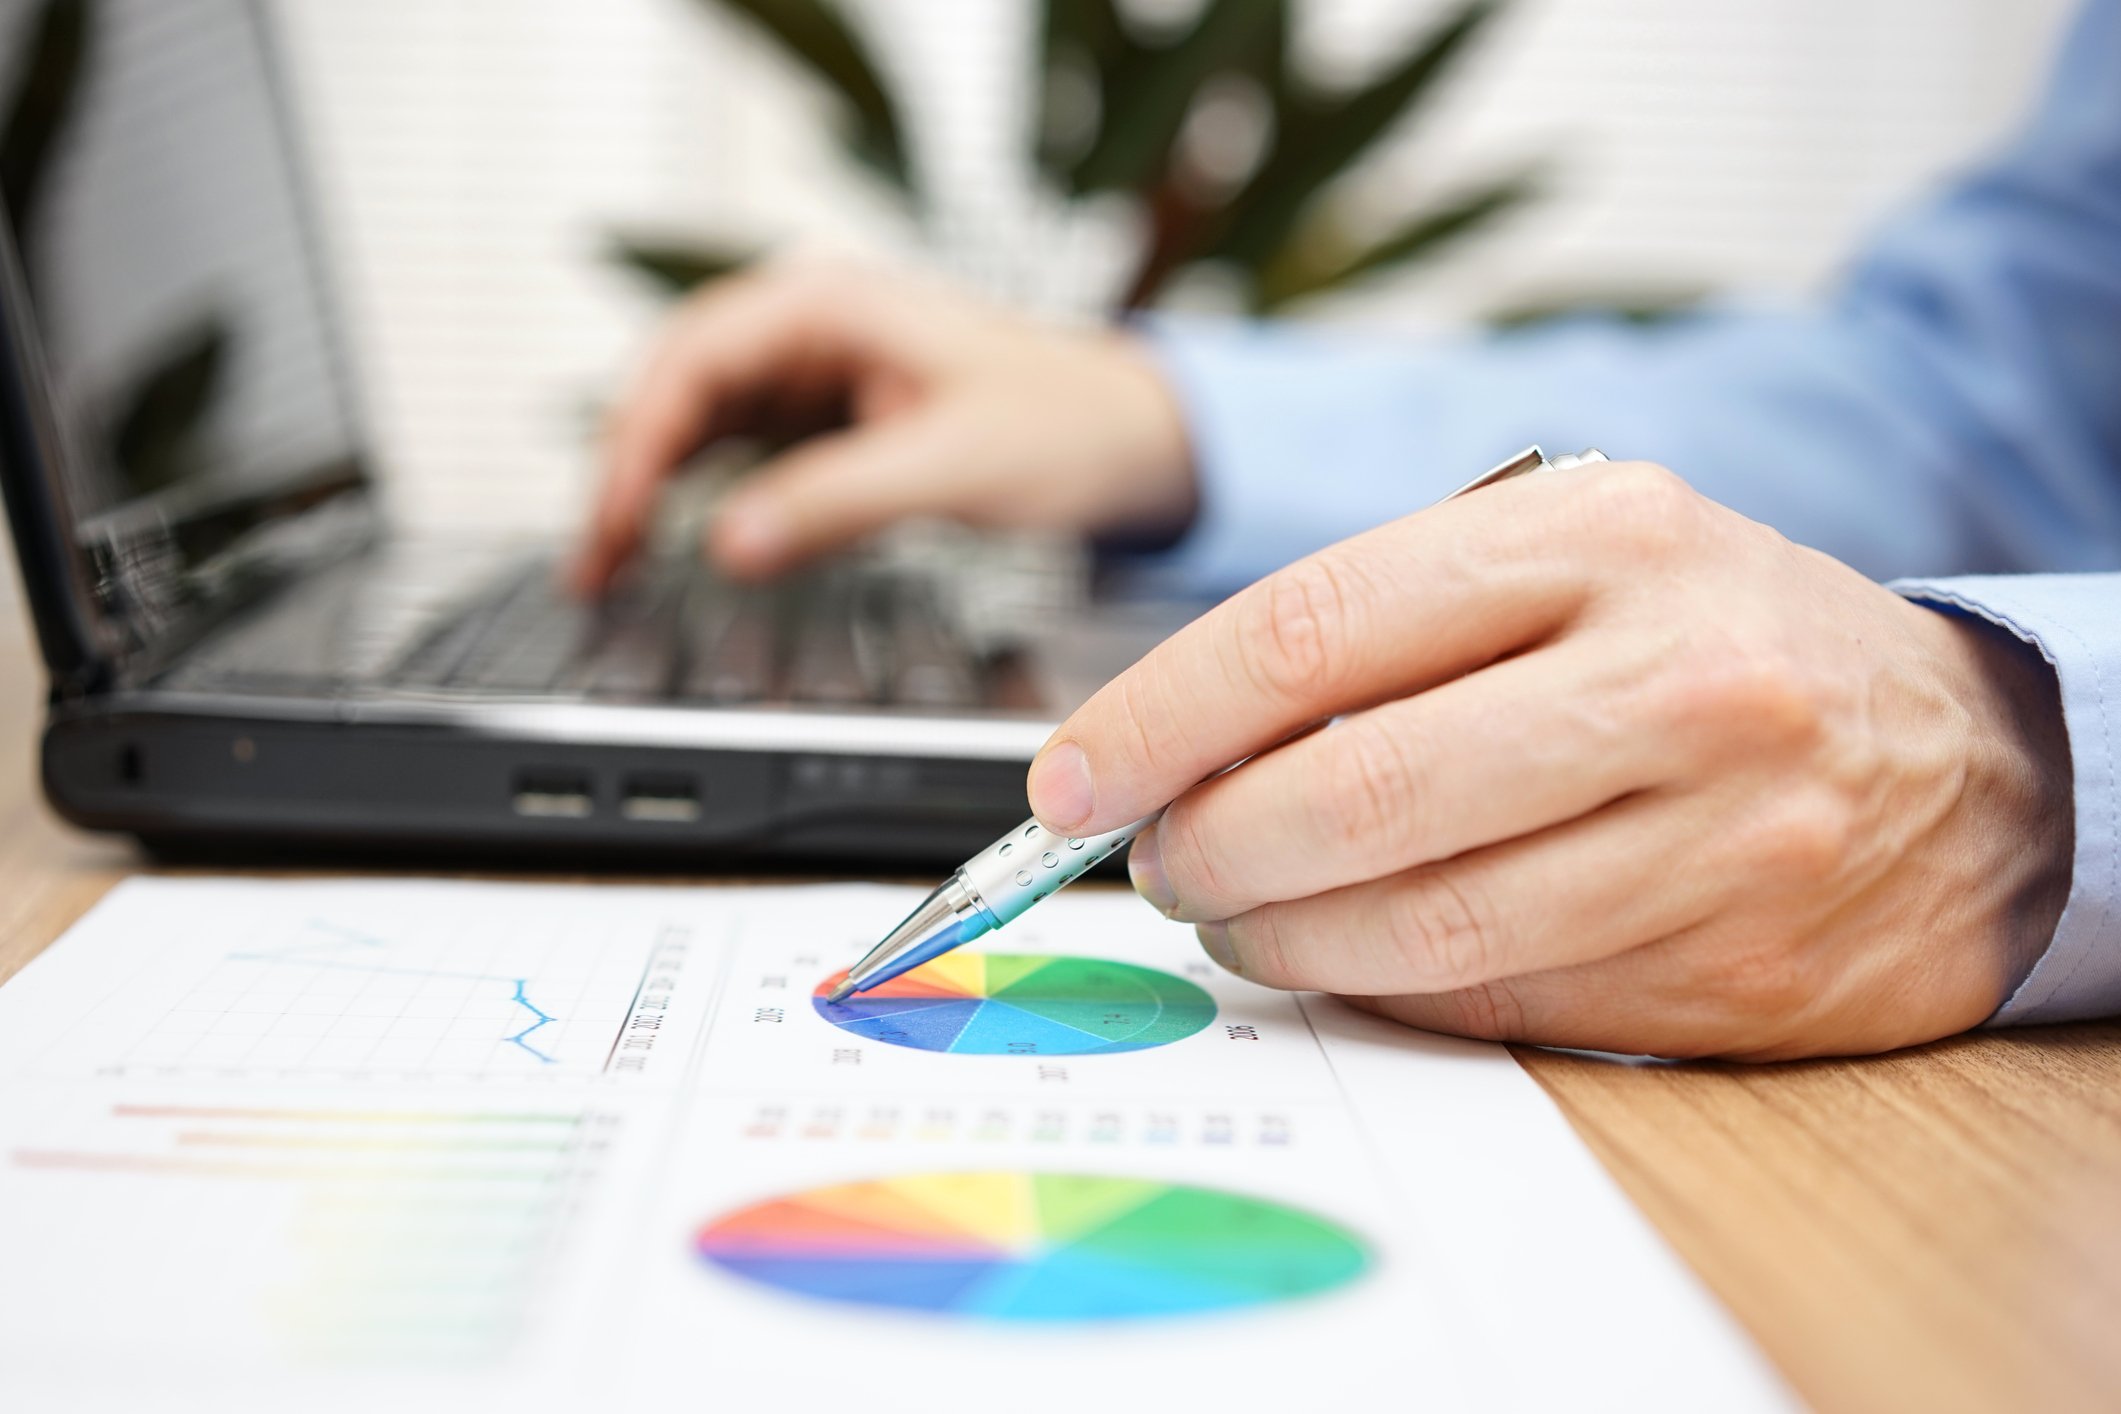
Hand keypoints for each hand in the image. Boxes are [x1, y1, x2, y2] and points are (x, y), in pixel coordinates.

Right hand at [572, 258, 1195, 590]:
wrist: (1136, 434)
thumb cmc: (1069, 423)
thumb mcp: (953, 466)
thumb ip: (839, 501)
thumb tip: (729, 544)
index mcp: (831, 306)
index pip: (690, 363)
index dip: (635, 446)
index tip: (613, 524)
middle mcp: (811, 325)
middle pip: (675, 388)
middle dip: (623, 472)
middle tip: (590, 567)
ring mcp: (817, 367)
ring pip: (698, 419)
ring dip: (649, 486)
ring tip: (607, 567)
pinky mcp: (831, 414)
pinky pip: (739, 448)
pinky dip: (697, 494)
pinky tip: (673, 542)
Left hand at [1027, 461, 2073, 1059]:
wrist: (1961, 762)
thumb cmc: (1722, 641)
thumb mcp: (1576, 561)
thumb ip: (1390, 630)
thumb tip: (1178, 740)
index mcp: (1597, 534)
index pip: (1308, 631)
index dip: (1156, 720)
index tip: (1074, 779)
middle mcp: (1669, 676)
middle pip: (1349, 793)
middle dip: (1205, 846)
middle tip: (1156, 860)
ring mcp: (1712, 832)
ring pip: (1416, 924)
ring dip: (1279, 938)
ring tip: (1235, 915)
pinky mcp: (1727, 961)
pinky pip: (1493, 999)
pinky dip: (1384, 989)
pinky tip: (1352, 954)